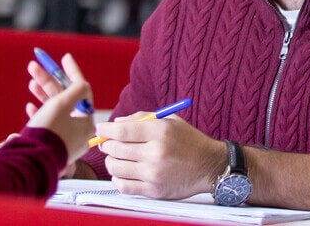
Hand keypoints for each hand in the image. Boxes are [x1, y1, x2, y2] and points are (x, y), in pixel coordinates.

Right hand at [22, 53, 95, 163]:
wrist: (32, 161)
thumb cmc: (49, 131)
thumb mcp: (64, 103)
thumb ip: (77, 88)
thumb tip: (81, 82)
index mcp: (86, 122)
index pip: (82, 91)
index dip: (72, 72)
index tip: (64, 58)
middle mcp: (78, 133)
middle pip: (65, 100)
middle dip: (49, 81)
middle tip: (36, 66)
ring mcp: (65, 141)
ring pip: (55, 111)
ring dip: (43, 94)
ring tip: (31, 81)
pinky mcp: (51, 147)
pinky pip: (47, 126)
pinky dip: (39, 113)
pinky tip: (30, 106)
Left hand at [95, 115, 226, 199]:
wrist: (210, 166)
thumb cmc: (189, 141)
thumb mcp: (170, 121)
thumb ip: (141, 118)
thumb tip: (114, 124)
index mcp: (161, 132)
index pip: (122, 132)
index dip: (105, 130)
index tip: (99, 130)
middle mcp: (156, 153)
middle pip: (115, 149)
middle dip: (106, 145)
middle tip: (107, 143)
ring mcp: (154, 174)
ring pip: (115, 168)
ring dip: (111, 161)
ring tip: (117, 157)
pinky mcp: (154, 191)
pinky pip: (123, 186)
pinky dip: (117, 179)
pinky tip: (124, 173)